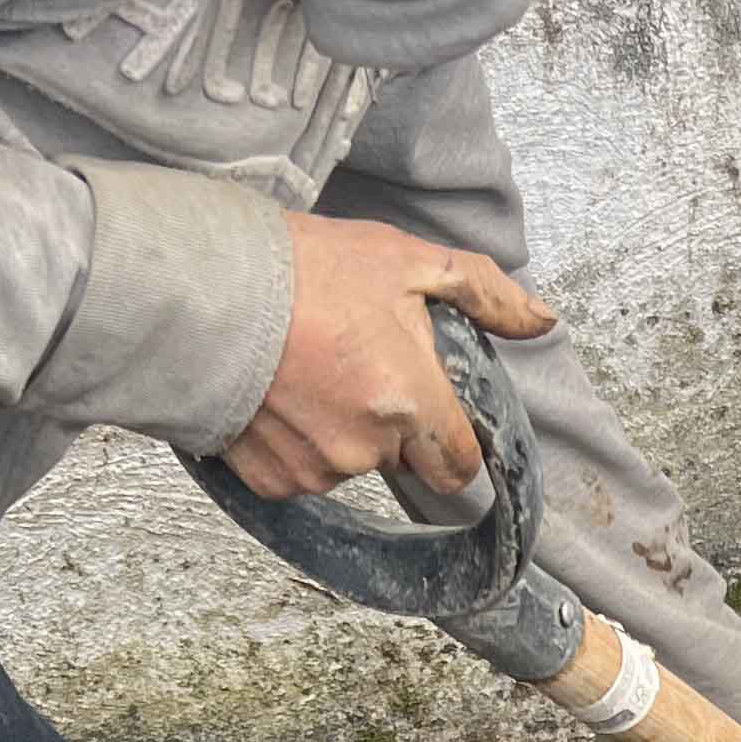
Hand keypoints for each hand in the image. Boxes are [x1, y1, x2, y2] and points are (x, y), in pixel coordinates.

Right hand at [222, 220, 556, 500]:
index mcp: (410, 403)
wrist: (198, 288)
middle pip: (401, 459)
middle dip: (390, 422)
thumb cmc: (301, 269)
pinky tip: (275, 394)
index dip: (450, 436)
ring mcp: (314, 470)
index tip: (429, 406)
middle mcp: (366, 449)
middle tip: (353, 361)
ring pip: (348, 465)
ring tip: (305, 369)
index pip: (460, 463)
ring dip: (338, 430)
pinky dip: (292, 443)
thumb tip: (542, 320)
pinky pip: (298, 473)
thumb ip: (483, 294)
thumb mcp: (403, 260)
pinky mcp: (268, 481)